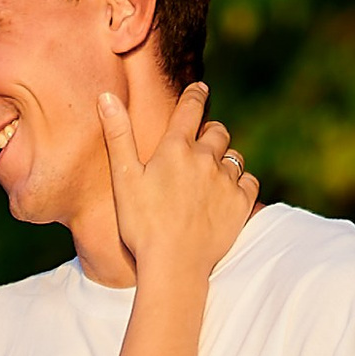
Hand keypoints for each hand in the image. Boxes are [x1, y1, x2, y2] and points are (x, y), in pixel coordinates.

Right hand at [102, 76, 257, 278]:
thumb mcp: (124, 180)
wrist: (173, 265)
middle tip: (203, 144)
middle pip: (218, 131)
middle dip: (211, 133)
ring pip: (234, 157)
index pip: (191, 108)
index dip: (196, 96)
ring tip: (213, 176)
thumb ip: (119, 136)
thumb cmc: (142, 226)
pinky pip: (249, 181)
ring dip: (225, 160)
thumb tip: (105, 95)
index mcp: (175, 148)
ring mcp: (225, 180)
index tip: (200, 90)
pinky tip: (228, 194)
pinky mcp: (241, 203)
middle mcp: (205, 158)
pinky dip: (240, 184)